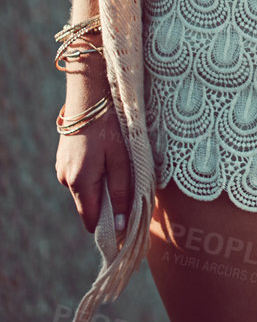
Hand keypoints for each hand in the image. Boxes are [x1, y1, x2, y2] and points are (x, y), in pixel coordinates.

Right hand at [56, 79, 132, 242]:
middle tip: (129, 186)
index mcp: (80, 183)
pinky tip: (106, 157)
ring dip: (102, 186)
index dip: (108, 226)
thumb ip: (121, 193)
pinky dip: (94, 174)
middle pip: (89, 206)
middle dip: (109, 203)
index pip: (91, 221)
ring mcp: (61, 169)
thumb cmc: (111, 127)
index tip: (127, 224)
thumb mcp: (122, 160)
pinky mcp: (63, 159)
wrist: (90, 94)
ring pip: (86, 191)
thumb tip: (120, 226)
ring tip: (119, 165)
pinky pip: (81, 177)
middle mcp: (66, 180)